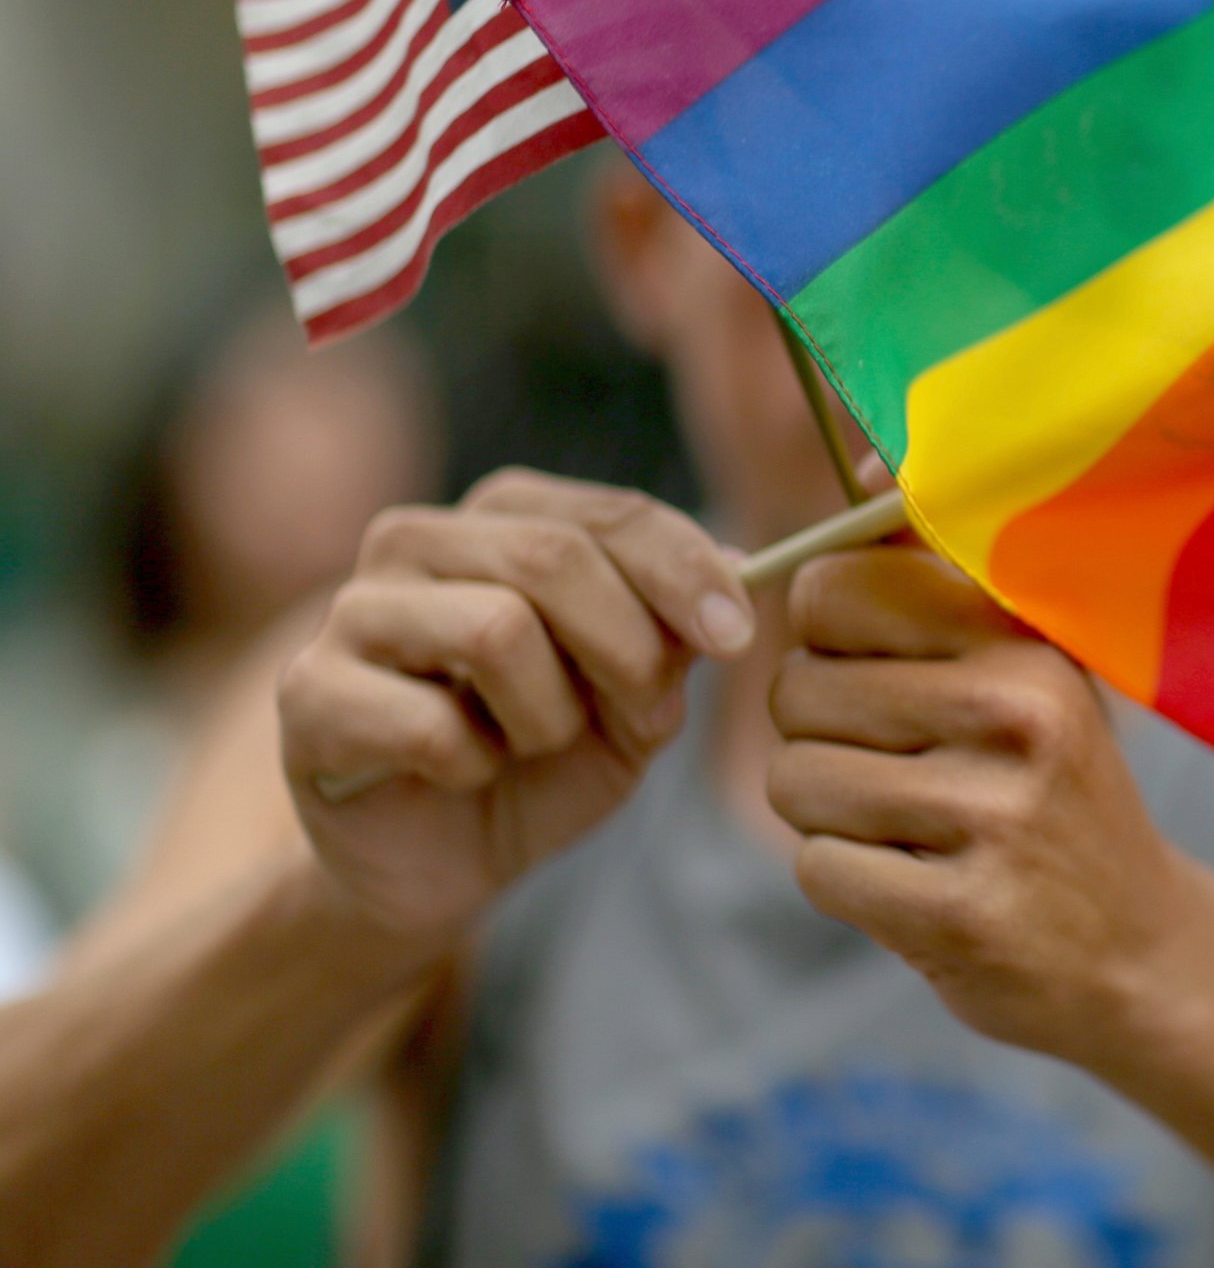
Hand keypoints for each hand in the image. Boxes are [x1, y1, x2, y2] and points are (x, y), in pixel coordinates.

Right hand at [279, 470, 754, 943]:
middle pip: (554, 557)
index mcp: (502, 518)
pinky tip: (462, 775)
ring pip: (495, 628)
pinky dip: (474, 765)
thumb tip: (740, 567)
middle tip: (641, 715)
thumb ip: (674, 636)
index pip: (611, 514)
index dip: (687, 572)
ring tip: (530, 744)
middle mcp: (416, 540)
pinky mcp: (306, 695)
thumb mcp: (635, 701)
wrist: (443, 865)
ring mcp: (350, 613)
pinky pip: (427, 722)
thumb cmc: (541, 762)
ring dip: (548, 715)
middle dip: (626, 648)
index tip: (738, 637)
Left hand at [767, 547, 1198, 1061]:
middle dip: (820, 736)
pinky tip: (916, 886)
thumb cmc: (1052, 788)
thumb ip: (938, 570)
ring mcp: (992, 818)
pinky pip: (817, 869)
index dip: (828, 639)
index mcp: (1020, 641)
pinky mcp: (961, 914)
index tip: (878, 673)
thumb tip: (866, 462)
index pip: (834, 590)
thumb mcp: (1027, 665)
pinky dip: (847, 883)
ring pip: (794, 781)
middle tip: (897, 768)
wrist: (1139, 952)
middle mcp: (1015, 715)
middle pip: (795, 690)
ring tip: (909, 827)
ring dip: (829, 815)